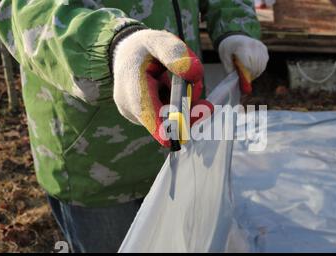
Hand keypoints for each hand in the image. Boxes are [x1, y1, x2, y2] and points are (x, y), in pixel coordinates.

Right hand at [113, 29, 209, 146]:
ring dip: (185, 110)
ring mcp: (136, 115)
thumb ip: (177, 54)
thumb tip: (195, 73)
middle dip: (187, 115)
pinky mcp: (145, 119)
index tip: (179, 135)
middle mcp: (130, 106)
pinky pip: (166, 120)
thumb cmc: (145, 47)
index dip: (164, 127)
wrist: (128, 54)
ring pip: (167, 123)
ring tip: (192, 87)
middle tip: (207, 106)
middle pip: (162, 123)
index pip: (147, 112)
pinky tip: (183, 93)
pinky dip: (180, 110)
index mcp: (131, 85)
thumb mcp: (160, 41)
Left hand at [218, 35, 268, 93]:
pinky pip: (265, 61)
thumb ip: (229, 68)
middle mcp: (253, 45)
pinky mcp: (263, 47)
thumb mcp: (224, 57)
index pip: (248, 65)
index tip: (244, 79)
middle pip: (256, 65)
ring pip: (262, 64)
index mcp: (242, 47)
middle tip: (248, 79)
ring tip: (251, 75)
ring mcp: (259, 45)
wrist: (234, 37)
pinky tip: (255, 69)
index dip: (247, 74)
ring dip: (257, 72)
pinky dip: (261, 67)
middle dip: (252, 74)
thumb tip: (236, 78)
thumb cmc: (228, 49)